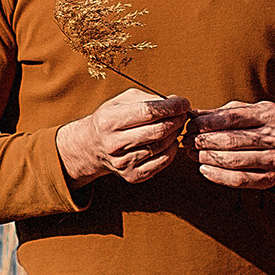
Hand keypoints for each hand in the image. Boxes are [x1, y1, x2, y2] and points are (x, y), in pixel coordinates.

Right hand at [57, 89, 191, 186]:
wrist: (91, 147)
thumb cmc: (110, 119)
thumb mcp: (121, 102)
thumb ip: (148, 99)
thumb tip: (176, 103)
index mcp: (109, 120)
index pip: (148, 111)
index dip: (171, 107)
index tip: (183, 102)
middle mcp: (114, 143)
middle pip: (158, 130)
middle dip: (177, 119)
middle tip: (183, 113)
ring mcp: (123, 162)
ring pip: (163, 146)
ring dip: (176, 133)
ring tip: (176, 124)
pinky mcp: (132, 175)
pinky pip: (163, 162)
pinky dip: (172, 149)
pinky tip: (170, 140)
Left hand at [191, 100, 274, 189]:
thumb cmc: (259, 125)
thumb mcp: (245, 112)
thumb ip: (219, 113)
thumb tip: (191, 115)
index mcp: (268, 114)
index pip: (231, 118)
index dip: (206, 123)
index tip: (189, 126)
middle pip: (231, 141)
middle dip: (203, 141)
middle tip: (186, 141)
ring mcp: (274, 159)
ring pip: (233, 161)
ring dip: (207, 158)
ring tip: (192, 154)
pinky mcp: (270, 178)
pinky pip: (239, 180)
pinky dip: (218, 176)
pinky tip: (204, 169)